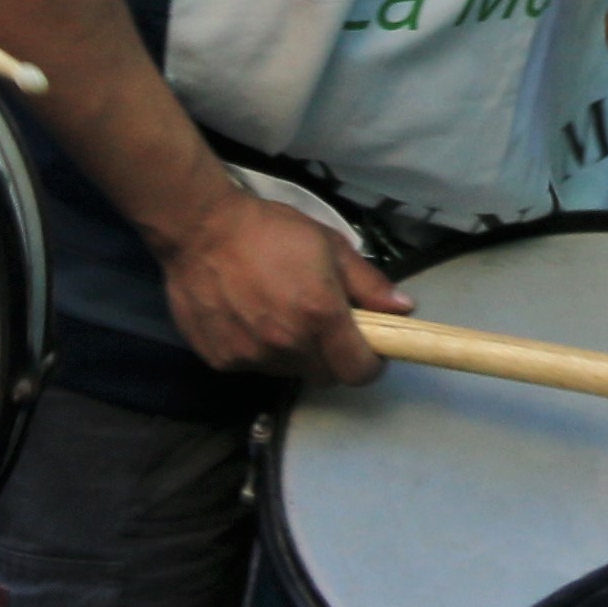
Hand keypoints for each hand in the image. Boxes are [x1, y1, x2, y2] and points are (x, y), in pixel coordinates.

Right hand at [163, 187, 410, 382]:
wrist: (203, 231)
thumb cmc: (273, 232)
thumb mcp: (331, 246)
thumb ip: (369, 284)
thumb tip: (404, 309)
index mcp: (320, 317)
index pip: (358, 372)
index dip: (370, 364)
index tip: (370, 348)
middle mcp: (286, 346)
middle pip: (325, 375)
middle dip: (334, 357)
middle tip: (326, 325)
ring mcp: (250, 357)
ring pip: (289, 372)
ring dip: (296, 354)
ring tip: (282, 314)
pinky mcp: (220, 361)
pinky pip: (254, 367)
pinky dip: (260, 351)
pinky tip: (251, 318)